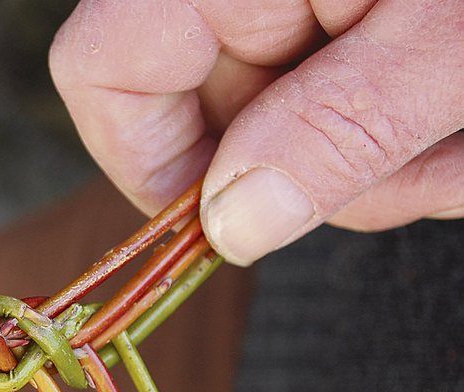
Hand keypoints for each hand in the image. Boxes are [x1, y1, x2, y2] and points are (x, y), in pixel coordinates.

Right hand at [50, 0, 463, 264]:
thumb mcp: (450, 38)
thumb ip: (338, 128)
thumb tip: (233, 225)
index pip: (105, 68)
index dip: (149, 167)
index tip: (226, 228)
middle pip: (210, 109)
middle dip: (313, 173)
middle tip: (423, 175)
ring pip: (281, 116)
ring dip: (376, 160)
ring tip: (462, 140)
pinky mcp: (333, 11)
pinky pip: (330, 93)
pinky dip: (395, 127)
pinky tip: (454, 120)